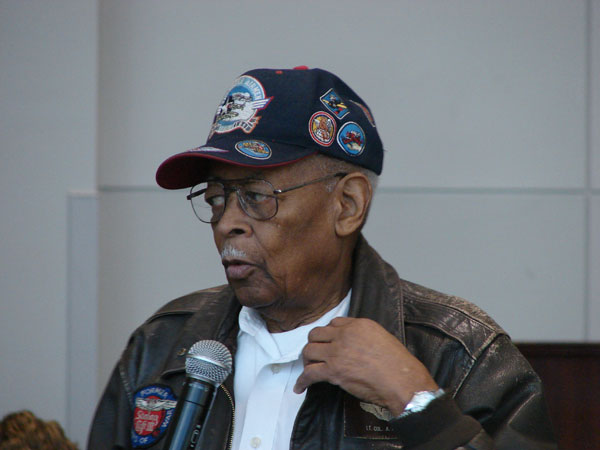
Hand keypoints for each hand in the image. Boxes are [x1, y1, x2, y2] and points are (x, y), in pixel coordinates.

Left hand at [293, 317, 438, 415]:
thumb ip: (363, 336)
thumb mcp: (382, 338)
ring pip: (309, 350)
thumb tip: (353, 344)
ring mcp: (337, 352)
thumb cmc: (398, 365)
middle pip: (316, 334)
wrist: (402, 381)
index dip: (329, 334)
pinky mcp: (333, 371)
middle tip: (316, 355)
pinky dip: (302, 381)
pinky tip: (300, 387)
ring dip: (307, 360)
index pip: (334, 323)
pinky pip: (309, 373)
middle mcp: (345, 335)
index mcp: (358, 325)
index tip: (328, 343)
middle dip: (314, 344)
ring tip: (309, 368)